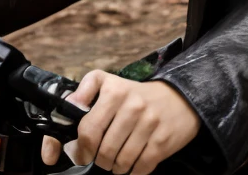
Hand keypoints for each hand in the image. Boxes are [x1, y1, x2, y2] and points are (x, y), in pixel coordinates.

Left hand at [39, 69, 200, 174]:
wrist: (179, 97)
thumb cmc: (136, 95)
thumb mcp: (109, 82)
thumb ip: (84, 90)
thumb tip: (67, 105)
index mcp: (114, 92)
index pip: (88, 130)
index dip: (80, 149)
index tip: (79, 154)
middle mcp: (132, 107)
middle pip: (104, 151)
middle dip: (98, 160)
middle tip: (100, 158)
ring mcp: (149, 125)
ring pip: (121, 162)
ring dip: (115, 167)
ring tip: (115, 160)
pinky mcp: (163, 141)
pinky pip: (141, 168)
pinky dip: (132, 171)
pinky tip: (131, 164)